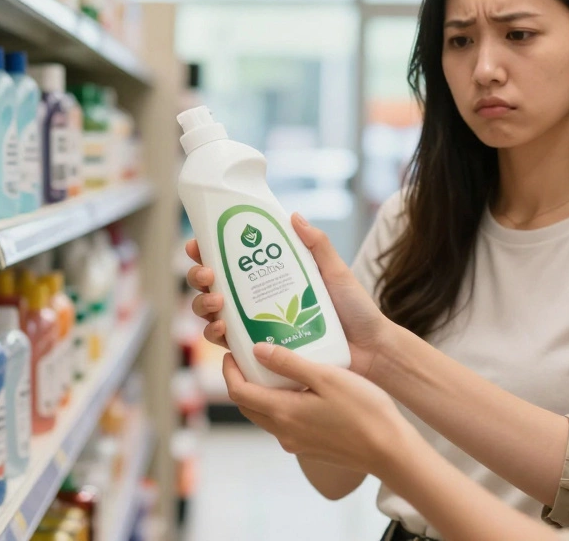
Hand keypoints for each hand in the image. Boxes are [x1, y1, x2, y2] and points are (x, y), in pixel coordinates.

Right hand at [186, 213, 389, 376]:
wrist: (370, 350)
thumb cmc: (355, 310)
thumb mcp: (335, 271)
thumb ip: (317, 244)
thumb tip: (293, 215)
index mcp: (271, 277)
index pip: (230, 260)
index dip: (207, 251)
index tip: (198, 245)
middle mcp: (258, 300)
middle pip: (212, 286)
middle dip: (199, 277)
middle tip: (209, 276)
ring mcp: (256, 326)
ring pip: (212, 314)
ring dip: (203, 306)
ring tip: (217, 304)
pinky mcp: (260, 353)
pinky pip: (229, 345)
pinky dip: (217, 336)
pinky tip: (222, 329)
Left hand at [224, 343, 418, 477]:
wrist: (390, 451)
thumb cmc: (363, 410)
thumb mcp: (326, 377)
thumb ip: (290, 363)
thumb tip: (257, 351)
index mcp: (283, 412)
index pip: (239, 392)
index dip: (229, 371)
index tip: (232, 353)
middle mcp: (283, 432)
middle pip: (248, 405)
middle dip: (241, 381)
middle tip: (248, 358)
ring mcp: (296, 443)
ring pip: (265, 415)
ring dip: (261, 394)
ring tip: (274, 369)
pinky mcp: (310, 447)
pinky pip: (284, 424)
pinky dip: (280, 405)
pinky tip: (299, 389)